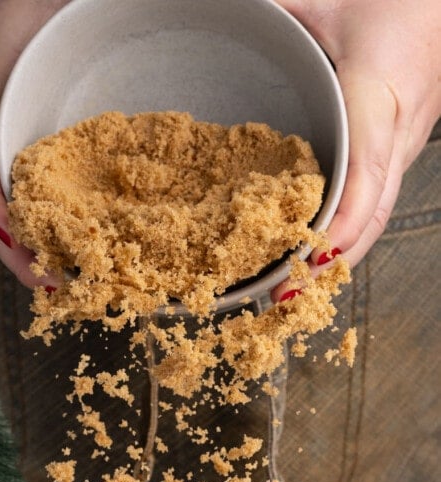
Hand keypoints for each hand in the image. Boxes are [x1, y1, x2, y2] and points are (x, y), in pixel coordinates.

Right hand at [0, 0, 68, 288]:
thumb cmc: (5, 13)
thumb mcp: (29, 11)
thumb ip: (49, 13)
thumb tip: (75, 10)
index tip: (13, 235)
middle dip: (13, 248)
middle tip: (46, 284)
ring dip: (19, 252)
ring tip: (53, 286)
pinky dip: (19, 239)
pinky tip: (47, 262)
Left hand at [271, 0, 440, 297]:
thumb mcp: (327, 1)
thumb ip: (283, 12)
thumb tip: (234, 15)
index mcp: (380, 91)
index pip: (366, 171)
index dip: (343, 222)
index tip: (313, 257)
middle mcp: (399, 129)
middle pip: (373, 212)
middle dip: (332, 261)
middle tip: (287, 295)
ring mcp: (404, 144)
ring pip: (376, 215)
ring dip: (338, 258)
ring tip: (293, 291)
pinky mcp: (399, 149)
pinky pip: (375, 203)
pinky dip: (346, 237)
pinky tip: (315, 257)